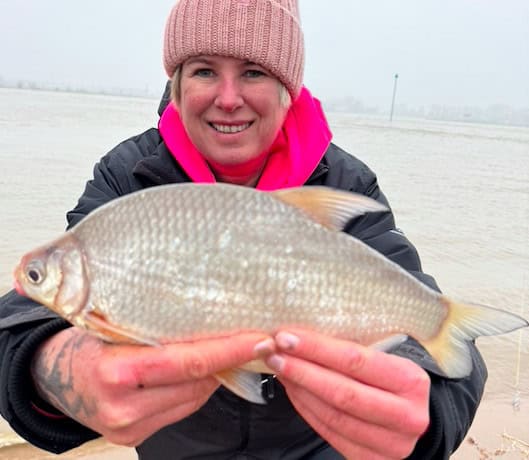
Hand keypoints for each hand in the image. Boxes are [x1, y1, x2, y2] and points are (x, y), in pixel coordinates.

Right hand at [31, 327, 271, 446]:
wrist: (54, 376)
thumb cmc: (87, 341)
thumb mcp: (116, 327)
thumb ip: (159, 333)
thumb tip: (211, 329)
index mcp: (116, 369)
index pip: (188, 361)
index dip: (229, 351)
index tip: (259, 340)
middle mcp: (122, 405)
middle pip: (195, 382)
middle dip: (229, 361)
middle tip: (255, 341)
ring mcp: (127, 427)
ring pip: (193, 399)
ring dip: (213, 376)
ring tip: (225, 353)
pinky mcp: (131, 438)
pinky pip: (179, 411)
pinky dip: (195, 390)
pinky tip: (197, 374)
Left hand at [265, 330, 429, 459]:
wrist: (413, 419)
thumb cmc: (393, 381)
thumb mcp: (387, 359)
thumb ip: (353, 351)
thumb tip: (303, 337)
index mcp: (411, 381)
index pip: (355, 361)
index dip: (317, 349)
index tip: (287, 336)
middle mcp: (406, 416)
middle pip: (342, 392)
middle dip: (301, 370)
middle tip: (274, 353)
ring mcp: (390, 444)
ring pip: (332, 415)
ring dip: (299, 389)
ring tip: (280, 369)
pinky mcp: (370, 459)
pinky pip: (330, 432)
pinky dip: (306, 409)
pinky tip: (293, 390)